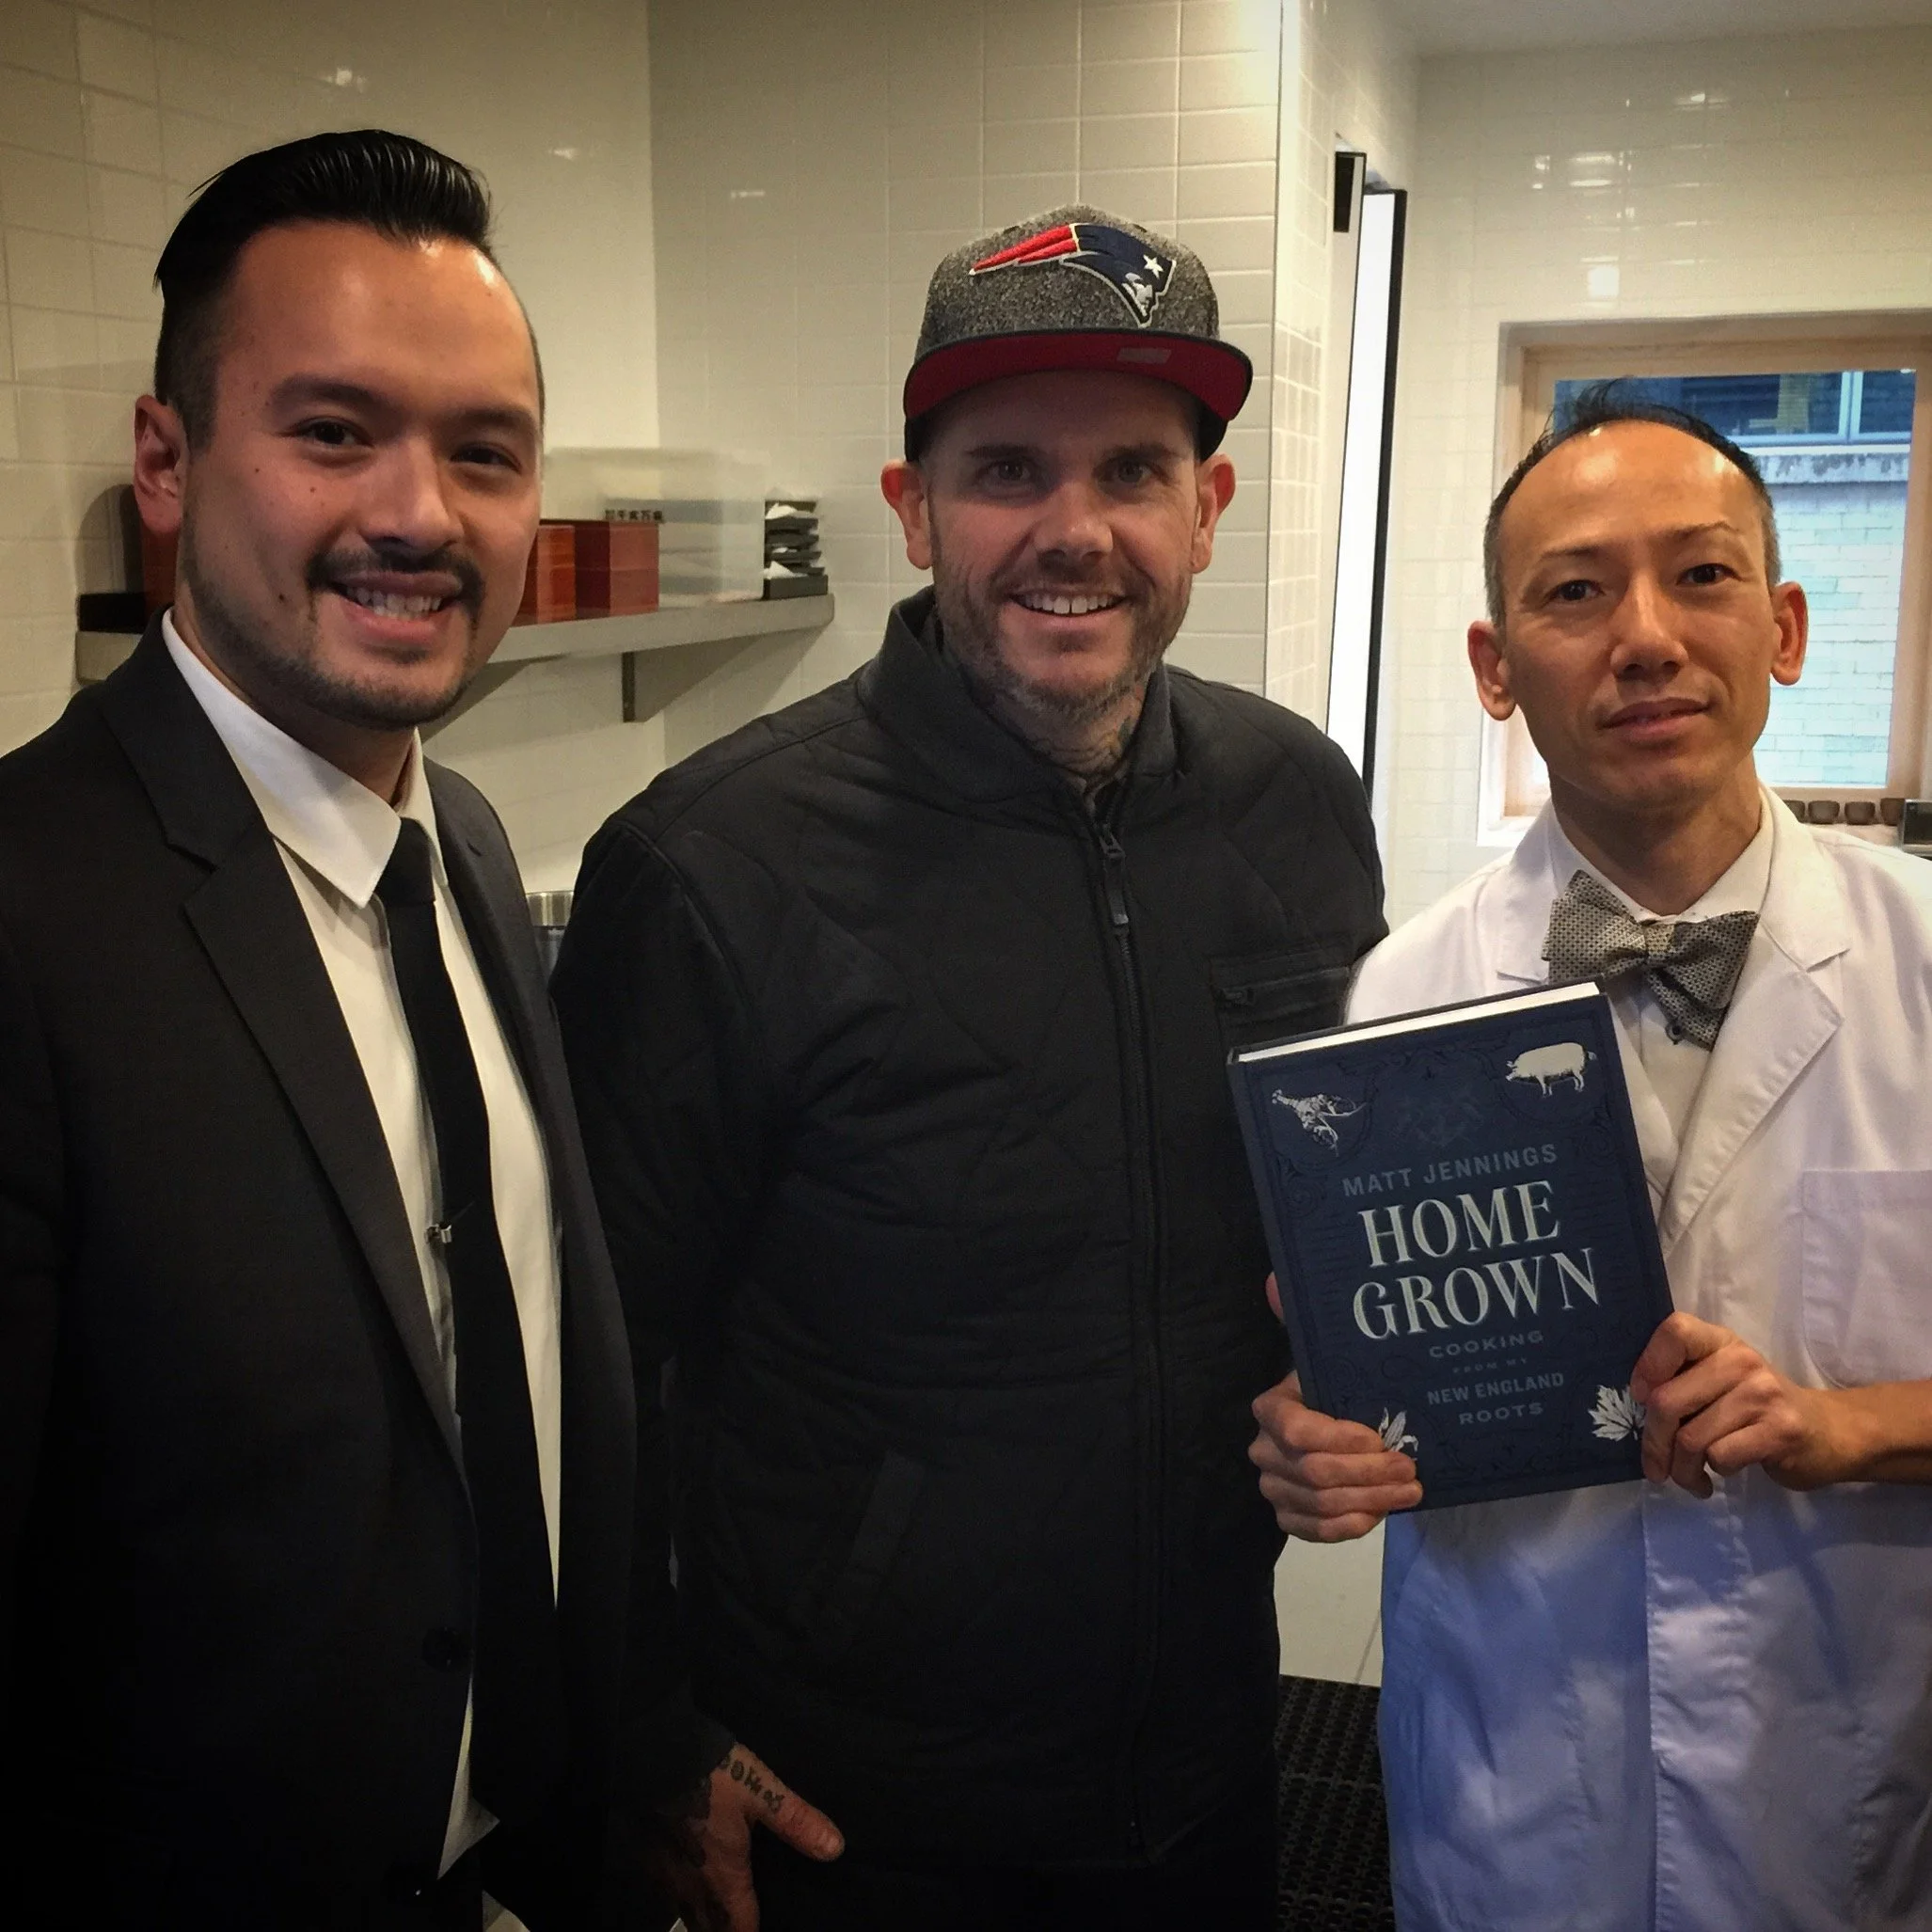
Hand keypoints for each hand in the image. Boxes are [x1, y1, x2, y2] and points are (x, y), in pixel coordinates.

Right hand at [644, 1741, 842, 1931]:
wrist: (656, 1753)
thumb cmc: (714, 1775)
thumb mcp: (762, 1793)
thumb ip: (796, 1822)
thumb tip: (835, 1849)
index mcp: (723, 1879)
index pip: (740, 1930)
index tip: (765, 1929)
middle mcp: (691, 1888)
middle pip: (709, 1929)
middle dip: (726, 1931)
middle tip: (743, 1921)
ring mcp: (664, 1877)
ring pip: (686, 1914)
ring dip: (704, 1918)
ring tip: (721, 1908)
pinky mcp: (647, 1859)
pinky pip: (667, 1893)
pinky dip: (683, 1896)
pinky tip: (691, 1879)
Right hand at [1250, 1279, 1421, 1538]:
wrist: (1342, 1430)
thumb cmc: (1341, 1389)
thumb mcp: (1330, 1354)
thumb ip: (1302, 1316)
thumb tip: (1274, 1279)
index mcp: (1271, 1409)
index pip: (1297, 1430)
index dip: (1340, 1439)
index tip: (1380, 1436)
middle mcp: (1265, 1450)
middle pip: (1316, 1473)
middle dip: (1370, 1473)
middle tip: (1411, 1468)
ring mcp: (1274, 1488)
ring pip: (1321, 1504)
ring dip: (1371, 1498)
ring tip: (1410, 1488)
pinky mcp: (1289, 1517)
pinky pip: (1315, 1532)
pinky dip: (1349, 1525)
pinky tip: (1378, 1512)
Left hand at [1629, 1312, 1859, 1495]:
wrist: (1830, 1432)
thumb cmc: (1759, 1407)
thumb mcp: (1721, 1380)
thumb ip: (1683, 1382)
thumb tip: (1637, 1408)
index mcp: (1720, 1342)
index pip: (1674, 1331)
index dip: (1648, 1366)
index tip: (1643, 1398)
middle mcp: (1741, 1360)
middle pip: (1668, 1401)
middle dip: (1654, 1443)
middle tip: (1656, 1465)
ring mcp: (1763, 1394)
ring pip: (1691, 1438)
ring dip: (1682, 1468)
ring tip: (1690, 1478)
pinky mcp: (1779, 1431)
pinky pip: (1721, 1456)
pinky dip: (1714, 1472)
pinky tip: (1722, 1474)